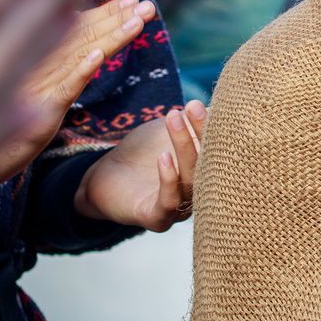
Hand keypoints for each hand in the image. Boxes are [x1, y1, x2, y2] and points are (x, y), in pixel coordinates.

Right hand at [0, 0, 157, 186]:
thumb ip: (57, 72)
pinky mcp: (39, 113)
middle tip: (147, 4)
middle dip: (116, 18)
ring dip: (110, 37)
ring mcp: (39, 87)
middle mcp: (39, 66)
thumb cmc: (4, 127)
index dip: (105, 13)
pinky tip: (98, 57)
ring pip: (78, 55)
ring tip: (137, 20)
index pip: (77, 29)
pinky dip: (81, 72)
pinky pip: (63, 90)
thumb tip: (89, 50)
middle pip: (82, 35)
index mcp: (40, 59)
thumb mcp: (34, 95)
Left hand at [71, 100, 208, 231]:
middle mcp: (197, 193)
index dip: (211, 125)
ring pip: (190, 180)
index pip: (217, 149)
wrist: (103, 179)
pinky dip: (169, 179)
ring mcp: (179, 208)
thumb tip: (217, 102)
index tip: (199, 101)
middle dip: (202, 132)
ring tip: (174, 118)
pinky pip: (168, 201)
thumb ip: (188, 122)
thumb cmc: (140, 155)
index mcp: (204, 172)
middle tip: (192, 106)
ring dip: (184, 147)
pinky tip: (163, 156)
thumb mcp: (164, 133)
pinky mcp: (156, 219)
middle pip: (209, 164)